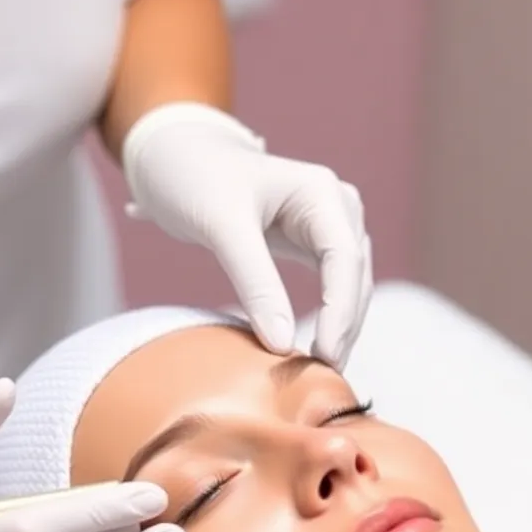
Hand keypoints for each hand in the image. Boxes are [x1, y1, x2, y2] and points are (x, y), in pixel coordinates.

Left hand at [123, 102, 372, 369]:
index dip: (340, 313)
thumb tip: (284, 344)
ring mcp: (329, 227)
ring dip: (341, 328)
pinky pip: (333, 289)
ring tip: (320, 370)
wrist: (176, 157)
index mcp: (321, 193)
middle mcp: (335, 207)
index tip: (325, 356)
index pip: (346, 260)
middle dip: (344, 327)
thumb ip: (255, 283)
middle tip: (324, 375)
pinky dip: (327, 319)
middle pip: (356, 278)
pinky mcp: (314, 245)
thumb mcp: (223, 228)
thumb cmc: (195, 179)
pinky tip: (313, 349)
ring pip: (350, 287)